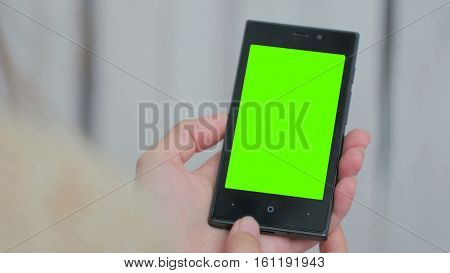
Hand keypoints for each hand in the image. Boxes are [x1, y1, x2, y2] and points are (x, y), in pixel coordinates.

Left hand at [135, 114, 369, 251]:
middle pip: (297, 179)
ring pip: (312, 205)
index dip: (293, 140)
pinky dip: (334, 218)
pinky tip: (342, 193)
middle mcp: (248, 205)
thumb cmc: (150, 220)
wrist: (157, 257)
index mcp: (225, 184)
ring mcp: (263, 228)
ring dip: (338, 181)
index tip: (314, 124)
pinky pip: (311, 237)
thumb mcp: (160, 164)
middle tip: (346, 139)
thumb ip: (188, 134)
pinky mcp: (272, 251)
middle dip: (326, 158)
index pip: (268, 157)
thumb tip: (223, 120)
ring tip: (350, 160)